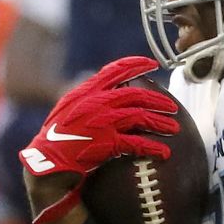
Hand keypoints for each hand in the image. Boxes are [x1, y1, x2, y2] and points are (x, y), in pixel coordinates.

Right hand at [20, 57, 180, 223]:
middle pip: (135, 95)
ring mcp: (102, 121)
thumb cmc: (60, 136)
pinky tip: (165, 152)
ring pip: (140, 116)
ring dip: (161, 122)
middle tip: (173, 106)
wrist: (48, 160)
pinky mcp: (107, 143)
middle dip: (157, 100)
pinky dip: (153, 148)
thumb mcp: (70, 108)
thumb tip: (110, 91)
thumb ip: (90, 97)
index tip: (153, 63)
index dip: (136, 64)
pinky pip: (137, 143)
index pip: (114, 70)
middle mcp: (95, 102)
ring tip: (175, 128)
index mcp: (87, 91)